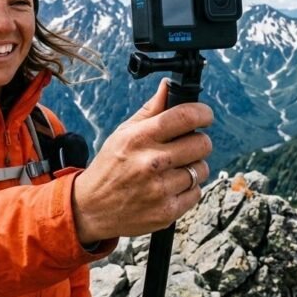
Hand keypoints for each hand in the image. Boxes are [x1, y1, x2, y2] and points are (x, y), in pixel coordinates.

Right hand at [72, 79, 212, 242]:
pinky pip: (196, 193)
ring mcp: (160, 189)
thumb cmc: (110, 166)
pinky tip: (170, 188)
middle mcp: (151, 163)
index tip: (205, 115)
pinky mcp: (167, 212)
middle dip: (198, 141)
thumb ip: (150, 110)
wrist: (91, 209)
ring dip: (193, 167)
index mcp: (140, 138)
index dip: (203, 113)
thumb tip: (168, 85)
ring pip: (201, 169)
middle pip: (202, 144)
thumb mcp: (122, 134)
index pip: (185, 117)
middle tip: (186, 145)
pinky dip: (188, 189)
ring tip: (174, 170)